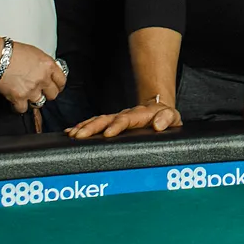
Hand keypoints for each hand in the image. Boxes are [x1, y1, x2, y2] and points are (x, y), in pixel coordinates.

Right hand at [0, 40, 66, 113]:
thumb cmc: (12, 52)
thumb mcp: (35, 53)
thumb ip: (44, 65)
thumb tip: (47, 72)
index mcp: (48, 66)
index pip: (61, 80)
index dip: (59, 85)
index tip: (56, 87)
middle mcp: (42, 78)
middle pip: (53, 94)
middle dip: (47, 93)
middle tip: (41, 91)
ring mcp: (31, 89)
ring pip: (39, 102)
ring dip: (34, 100)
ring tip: (27, 94)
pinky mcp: (19, 97)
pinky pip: (23, 108)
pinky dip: (19, 106)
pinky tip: (17, 101)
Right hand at [66, 100, 181, 138]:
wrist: (158, 109)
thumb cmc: (164, 116)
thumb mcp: (172, 117)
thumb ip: (167, 118)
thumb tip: (159, 125)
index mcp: (139, 115)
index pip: (125, 119)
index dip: (116, 126)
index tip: (108, 133)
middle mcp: (124, 115)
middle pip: (105, 119)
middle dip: (91, 127)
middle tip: (79, 135)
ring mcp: (116, 118)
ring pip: (97, 120)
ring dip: (84, 127)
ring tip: (72, 134)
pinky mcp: (110, 123)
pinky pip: (94, 123)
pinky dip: (82, 126)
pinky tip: (70, 132)